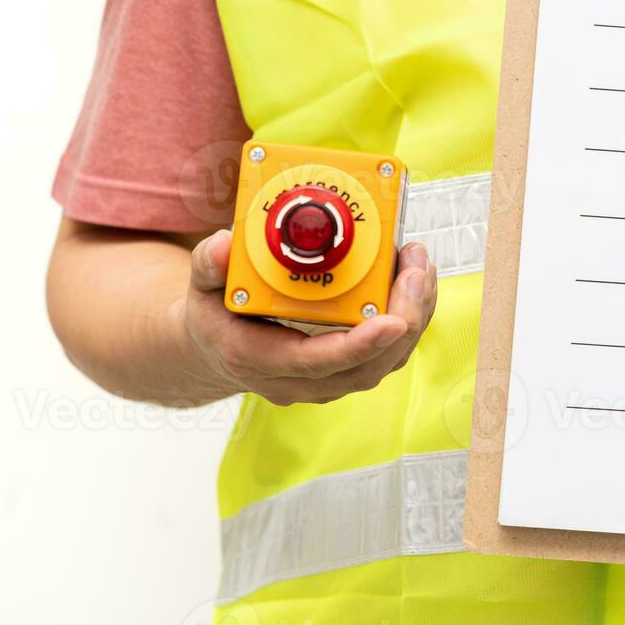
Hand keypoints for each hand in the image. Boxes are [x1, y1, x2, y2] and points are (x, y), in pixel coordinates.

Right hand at [178, 231, 437, 405]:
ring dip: (412, 318)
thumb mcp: (201, 288)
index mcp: (259, 358)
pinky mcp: (343, 370)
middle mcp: (296, 379)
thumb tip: (223, 243)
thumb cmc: (215, 317)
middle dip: (403, 321)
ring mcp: (323, 381)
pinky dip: (408, 320)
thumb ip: (209, 264)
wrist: (218, 350)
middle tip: (418, 272)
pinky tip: (416, 283)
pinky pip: (386, 355)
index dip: (360, 344)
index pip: (317, 362)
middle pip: (364, 367)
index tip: (394, 321)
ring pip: (382, 363)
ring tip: (422, 269)